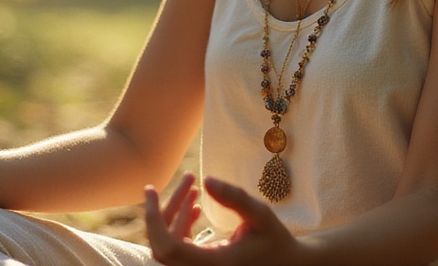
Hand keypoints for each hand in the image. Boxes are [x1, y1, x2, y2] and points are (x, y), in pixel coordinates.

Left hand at [145, 174, 300, 265]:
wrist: (287, 265)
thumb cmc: (275, 240)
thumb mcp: (261, 215)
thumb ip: (235, 198)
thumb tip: (206, 180)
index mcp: (213, 263)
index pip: (168, 246)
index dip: (153, 218)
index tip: (150, 188)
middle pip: (162, 245)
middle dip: (164, 209)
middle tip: (175, 182)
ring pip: (168, 246)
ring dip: (173, 214)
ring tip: (192, 187)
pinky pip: (177, 248)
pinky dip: (180, 225)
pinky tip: (194, 206)